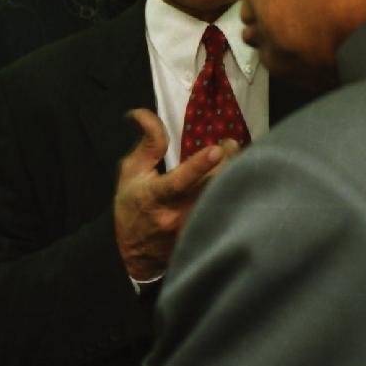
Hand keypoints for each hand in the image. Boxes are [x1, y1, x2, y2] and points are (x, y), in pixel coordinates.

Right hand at [113, 108, 240, 280]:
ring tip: (235, 158)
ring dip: (233, 174)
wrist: (133, 254)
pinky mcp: (205, 236)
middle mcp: (177, 214)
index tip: (217, 150)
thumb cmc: (131, 206)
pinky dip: (232, 192)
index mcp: (155, 196)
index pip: (179, 181)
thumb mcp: (131, 172)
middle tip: (230, 145)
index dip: (199, 166)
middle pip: (211, 186)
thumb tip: (141, 112)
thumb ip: (146, 143)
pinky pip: (225, 210)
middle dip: (226, 161)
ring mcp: (193, 228)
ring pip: (222, 197)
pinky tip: (234, 180)